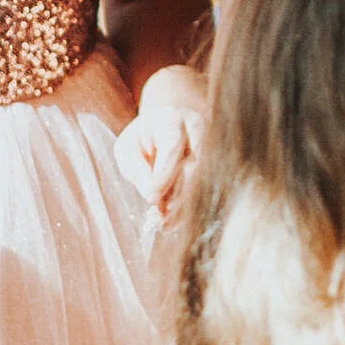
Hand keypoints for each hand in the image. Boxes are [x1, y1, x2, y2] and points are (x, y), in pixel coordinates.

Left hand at [117, 64, 207, 221]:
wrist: (171, 122)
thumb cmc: (144, 137)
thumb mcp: (129, 147)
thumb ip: (136, 168)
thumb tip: (151, 195)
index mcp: (174, 120)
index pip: (172, 147)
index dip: (163, 175)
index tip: (150, 198)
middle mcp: (198, 131)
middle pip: (192, 166)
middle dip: (176, 194)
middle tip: (160, 218)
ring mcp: (212, 146)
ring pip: (201, 180)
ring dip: (183, 205)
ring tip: (164, 224)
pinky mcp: (216, 162)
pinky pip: (204, 188)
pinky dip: (188, 207)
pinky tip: (173, 222)